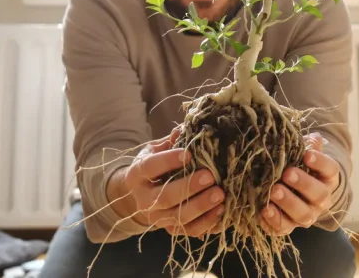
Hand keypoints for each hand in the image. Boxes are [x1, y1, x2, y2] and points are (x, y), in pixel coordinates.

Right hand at [109, 128, 225, 237]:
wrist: (142, 197)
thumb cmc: (154, 168)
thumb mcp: (156, 151)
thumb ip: (170, 141)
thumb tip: (187, 127)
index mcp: (137, 175)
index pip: (150, 167)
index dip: (168, 161)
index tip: (189, 153)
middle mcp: (144, 200)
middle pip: (165, 197)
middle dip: (189, 187)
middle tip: (210, 176)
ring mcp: (157, 218)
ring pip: (178, 217)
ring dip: (201, 206)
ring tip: (220, 194)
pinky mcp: (172, 230)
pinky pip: (190, 231)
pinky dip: (207, 222)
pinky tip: (221, 210)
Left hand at [260, 133, 339, 235]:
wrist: (295, 193)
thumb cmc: (300, 168)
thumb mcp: (304, 154)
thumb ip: (307, 146)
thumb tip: (311, 138)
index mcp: (327, 178)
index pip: (330, 169)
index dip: (320, 162)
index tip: (307, 155)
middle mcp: (321, 200)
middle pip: (319, 195)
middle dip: (303, 184)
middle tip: (287, 174)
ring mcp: (307, 215)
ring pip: (303, 214)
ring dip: (288, 203)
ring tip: (274, 191)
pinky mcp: (290, 226)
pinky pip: (284, 228)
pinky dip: (274, 220)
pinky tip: (264, 210)